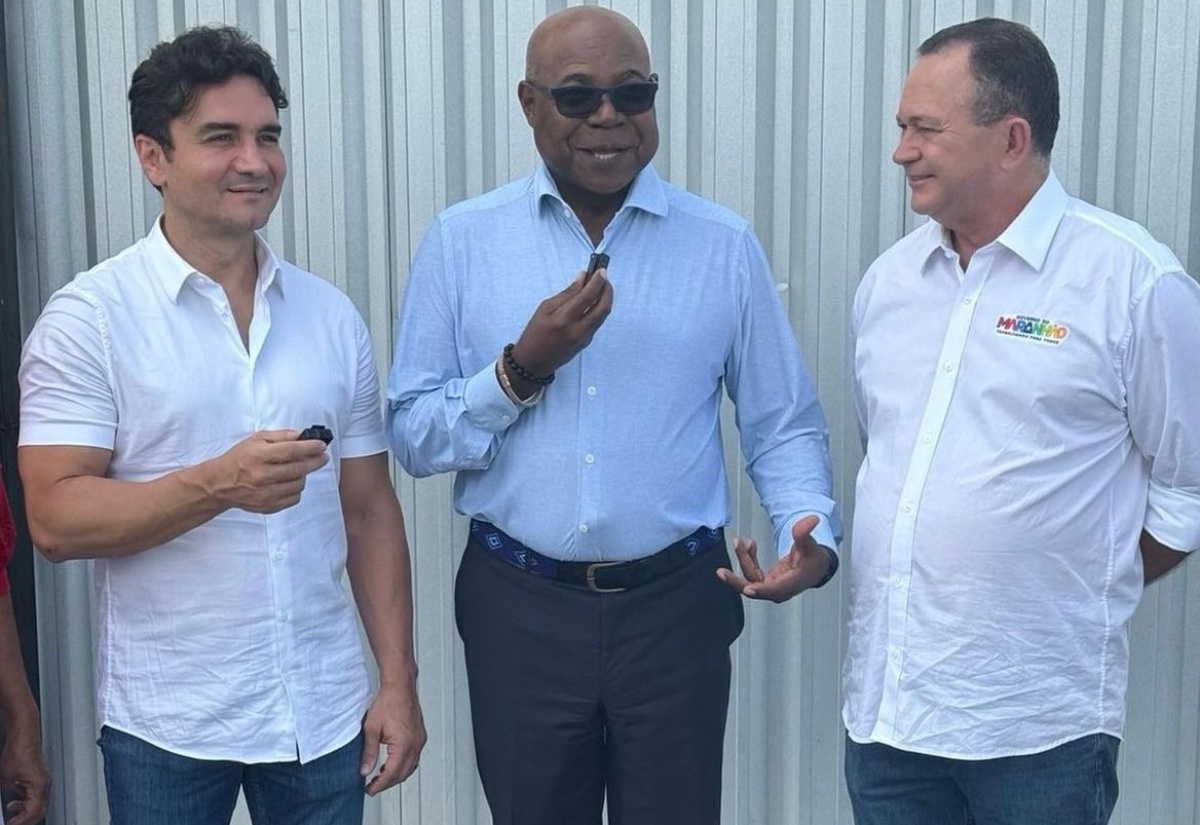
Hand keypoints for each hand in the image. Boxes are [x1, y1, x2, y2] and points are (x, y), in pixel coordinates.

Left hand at [0, 726, 49, 824]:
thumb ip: (5, 795)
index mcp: (39, 786)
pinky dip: (27, 804)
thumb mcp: (5, 779)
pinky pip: (36, 796)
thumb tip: (3, 807)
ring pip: (39, 805)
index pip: (33, 812)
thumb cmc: (19, 750)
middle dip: (25, 820)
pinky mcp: (39, 777)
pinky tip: (15, 802)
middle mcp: (44, 784)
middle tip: (13, 824)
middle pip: (40, 811)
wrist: (24, 735)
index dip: (21, 822)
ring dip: (26, 812)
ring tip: (12, 816)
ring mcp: (43, 780)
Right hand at [209, 430, 329, 513]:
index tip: (322, 446)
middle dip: (315, 461)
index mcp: (258, 456)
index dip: (310, 448)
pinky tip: (289, 482)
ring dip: (303, 475)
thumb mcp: (256, 439)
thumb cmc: (240, 458)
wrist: (220, 484)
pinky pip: (293, 498)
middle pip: (298, 469)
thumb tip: (303, 435)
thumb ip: (281, 436)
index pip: (291, 451)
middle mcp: (261, 476)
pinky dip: (296, 489)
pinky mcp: (268, 506)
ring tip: (299, 469)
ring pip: (298, 484)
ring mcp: (265, 494)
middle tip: (323, 457)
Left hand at [360, 682, 426, 795]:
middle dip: (387, 783)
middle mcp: (415, 745)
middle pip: (402, 774)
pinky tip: (393, 763)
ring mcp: (419, 740)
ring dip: (396, 775)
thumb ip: (368, 752)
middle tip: (373, 786)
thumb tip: (364, 770)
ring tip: (381, 776)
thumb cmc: (388, 702)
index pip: (392, 774)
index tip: (370, 790)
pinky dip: (404, 764)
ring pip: (410, 767)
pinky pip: (414, 757)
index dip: (379, 785)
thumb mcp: (372, 729)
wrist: (400, 687)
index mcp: (404, 745)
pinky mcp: (419, 736)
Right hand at [509, 267, 613, 377]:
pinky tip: (593, 301)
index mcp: (563, 319)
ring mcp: (584, 338)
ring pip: (603, 315)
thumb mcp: (545, 308)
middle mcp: (577, 330)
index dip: (597, 281)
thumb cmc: (535, 333)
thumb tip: (582, 278)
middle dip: (607, 289)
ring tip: (600, 286)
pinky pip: (597, 322)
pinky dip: (598, 309)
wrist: (534, 361)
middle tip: (604, 277)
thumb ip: (566, 293)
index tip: (601, 271)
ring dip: (605, 298)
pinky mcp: (586, 342)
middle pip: (603, 307)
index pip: (587, 296)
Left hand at [717, 515, 832, 602]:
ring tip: (738, 540)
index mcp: (791, 585)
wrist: (815, 567)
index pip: (774, 590)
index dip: (760, 590)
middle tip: (721, 572)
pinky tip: (748, 544)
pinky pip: (751, 572)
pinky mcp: (765, 581)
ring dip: (743, 558)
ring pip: (750, 577)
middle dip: (736, 580)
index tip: (747, 589)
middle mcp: (778, 590)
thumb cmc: (814, 560)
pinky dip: (748, 558)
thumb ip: (806, 533)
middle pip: (754, 588)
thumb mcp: (811, 545)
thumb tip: (810, 519)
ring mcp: (770, 586)